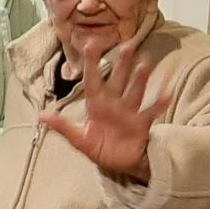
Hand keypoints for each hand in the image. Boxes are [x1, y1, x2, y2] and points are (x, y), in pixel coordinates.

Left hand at [40, 38, 168, 180]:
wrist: (117, 164)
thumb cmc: (98, 148)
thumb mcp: (78, 139)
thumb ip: (62, 126)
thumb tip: (42, 115)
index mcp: (96, 105)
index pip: (93, 80)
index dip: (91, 64)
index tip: (91, 45)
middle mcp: (114, 104)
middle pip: (118, 80)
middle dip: (123, 64)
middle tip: (129, 44)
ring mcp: (129, 112)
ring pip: (135, 91)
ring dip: (140, 79)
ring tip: (146, 63)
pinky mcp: (141, 124)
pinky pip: (150, 112)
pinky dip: (159, 104)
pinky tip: (167, 93)